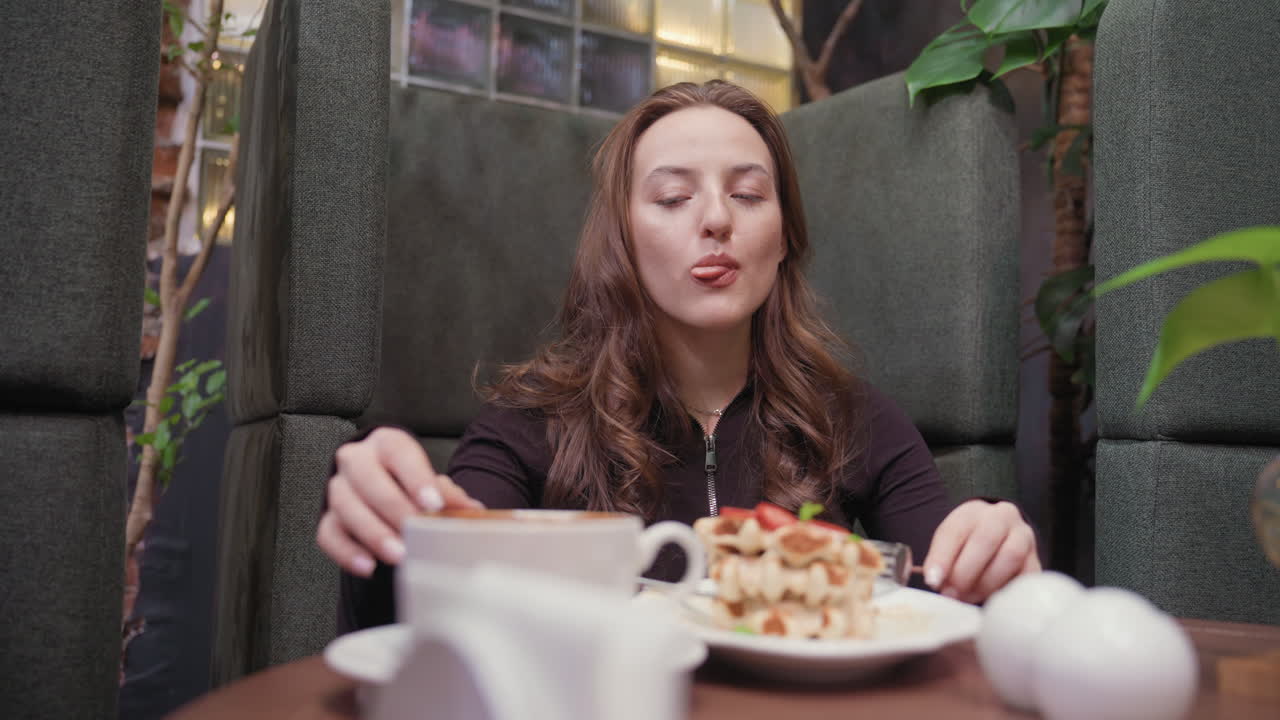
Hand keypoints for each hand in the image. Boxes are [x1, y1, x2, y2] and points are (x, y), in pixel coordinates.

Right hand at [317, 426, 483, 576]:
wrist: (384, 492)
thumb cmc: (410, 485)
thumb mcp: (432, 484)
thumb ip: (449, 495)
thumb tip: (469, 511)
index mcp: (387, 444)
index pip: (399, 452)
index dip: (416, 478)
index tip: (433, 504)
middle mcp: (357, 461)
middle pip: (367, 477)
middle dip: (392, 507)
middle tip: (413, 531)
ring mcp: (338, 489)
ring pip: (344, 505)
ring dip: (372, 532)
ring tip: (397, 554)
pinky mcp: (327, 519)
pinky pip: (329, 535)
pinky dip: (348, 553)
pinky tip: (369, 566)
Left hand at [921, 499, 1039, 603]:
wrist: (1000, 536)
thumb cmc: (968, 543)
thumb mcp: (949, 543)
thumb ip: (940, 560)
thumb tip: (936, 582)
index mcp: (972, 512)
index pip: (955, 530)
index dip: (942, 558)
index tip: (932, 581)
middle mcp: (1002, 518)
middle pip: (985, 540)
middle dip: (965, 572)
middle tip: (951, 594)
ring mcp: (1024, 537)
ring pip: (1010, 556)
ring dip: (985, 583)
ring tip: (968, 598)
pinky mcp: (1036, 559)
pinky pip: (1027, 575)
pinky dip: (1008, 590)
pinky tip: (991, 600)